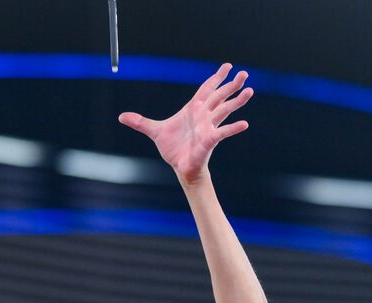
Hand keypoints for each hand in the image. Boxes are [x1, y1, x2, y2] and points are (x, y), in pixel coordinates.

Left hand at [119, 63, 252, 183]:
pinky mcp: (209, 140)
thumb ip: (140, 122)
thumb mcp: (154, 131)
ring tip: (249, 90)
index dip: (216, 78)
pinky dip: (232, 128)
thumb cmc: (173, 148)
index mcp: (193, 109)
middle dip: (231, 84)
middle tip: (244, 73)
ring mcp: (208, 126)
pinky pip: (223, 132)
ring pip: (225, 110)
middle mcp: (204, 115)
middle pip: (219, 96)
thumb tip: (121, 116)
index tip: (227, 67)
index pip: (207, 89)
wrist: (179, 166)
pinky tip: (244, 124)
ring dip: (237, 100)